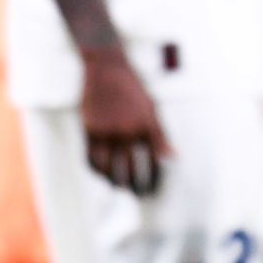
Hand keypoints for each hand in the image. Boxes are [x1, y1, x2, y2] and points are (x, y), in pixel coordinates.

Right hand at [80, 46, 170, 194]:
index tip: (154, 188)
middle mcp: (126, 130)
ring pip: (108, 169)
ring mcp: (106, 131)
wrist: (107, 67)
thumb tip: (173, 156)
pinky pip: (91, 158)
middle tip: (138, 195)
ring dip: (114, 182)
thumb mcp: (152, 107)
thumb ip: (161, 134)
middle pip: (130, 170)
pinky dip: (96, 171)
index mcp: (146, 125)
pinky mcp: (89, 129)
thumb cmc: (132, 86)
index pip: (153, 162)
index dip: (154, 179)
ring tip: (119, 188)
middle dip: (135, 187)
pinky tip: (102, 174)